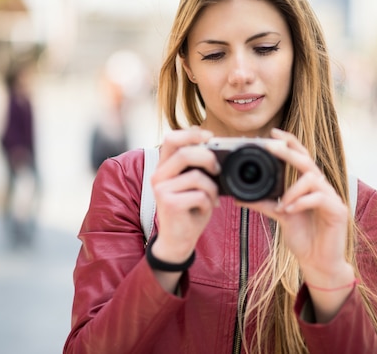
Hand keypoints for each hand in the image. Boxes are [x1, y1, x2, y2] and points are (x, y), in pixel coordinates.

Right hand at [150, 127, 220, 263]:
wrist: (178, 241)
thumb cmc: (189, 210)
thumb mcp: (194, 184)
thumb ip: (198, 166)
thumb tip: (213, 145)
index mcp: (164, 167)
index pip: (171, 139)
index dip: (191, 134)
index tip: (210, 136)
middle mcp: (158, 175)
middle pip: (185, 153)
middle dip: (208, 159)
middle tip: (218, 171)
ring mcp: (161, 189)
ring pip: (195, 176)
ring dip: (212, 188)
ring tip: (212, 198)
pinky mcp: (169, 204)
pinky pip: (199, 195)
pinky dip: (209, 202)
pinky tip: (205, 209)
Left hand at [241, 128, 353, 281]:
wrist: (319, 263)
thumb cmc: (303, 238)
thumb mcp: (280, 217)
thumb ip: (264, 204)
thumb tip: (239, 197)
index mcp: (309, 185)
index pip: (301, 156)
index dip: (289, 142)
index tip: (272, 133)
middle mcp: (322, 187)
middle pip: (306, 160)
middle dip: (287, 151)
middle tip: (269, 147)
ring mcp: (332, 198)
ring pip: (312, 178)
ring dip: (292, 190)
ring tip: (282, 205)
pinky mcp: (338, 211)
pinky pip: (319, 198)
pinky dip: (301, 202)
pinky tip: (290, 211)